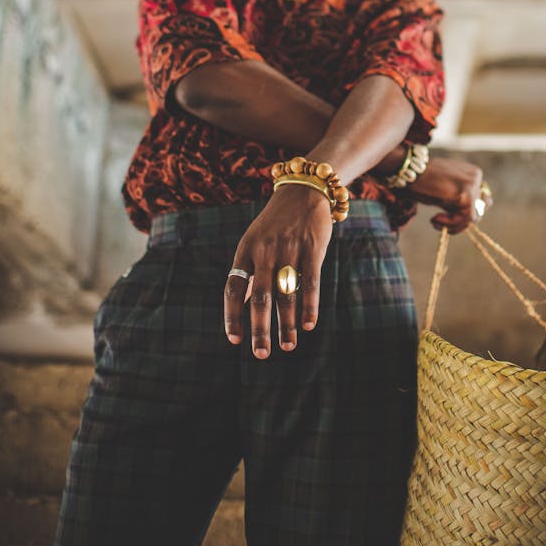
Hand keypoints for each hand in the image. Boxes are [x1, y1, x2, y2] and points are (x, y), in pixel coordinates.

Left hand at [224, 183, 333, 357]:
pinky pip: (310, 282)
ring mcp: (289, 249)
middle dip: (260, 329)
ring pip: (286, 294)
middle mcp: (264, 251)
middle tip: (261, 354)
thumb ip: (250, 271)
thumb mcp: (255, 241)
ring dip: (287, 323)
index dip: (233, 315)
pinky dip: (309, 305)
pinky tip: (309, 324)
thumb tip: (243, 304)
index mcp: (246, 250)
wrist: (303, 191)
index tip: (234, 340)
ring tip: (288, 346)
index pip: (233, 288)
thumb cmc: (277, 222)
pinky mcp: (312, 248)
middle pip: (260, 297)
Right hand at [407, 155, 488, 233]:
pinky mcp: (465, 195)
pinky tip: (435, 218)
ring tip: (435, 221)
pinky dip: (450, 224)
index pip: (481, 200)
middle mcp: (476, 176)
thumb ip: (460, 196)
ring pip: (472, 217)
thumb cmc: (422, 179)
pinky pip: (465, 219)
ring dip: (453, 225)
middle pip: (478, 210)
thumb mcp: (446, 186)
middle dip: (459, 221)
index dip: (466, 213)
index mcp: (473, 172)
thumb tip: (476, 214)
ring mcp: (472, 185)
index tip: (448, 214)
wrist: (409, 171)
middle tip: (440, 220)